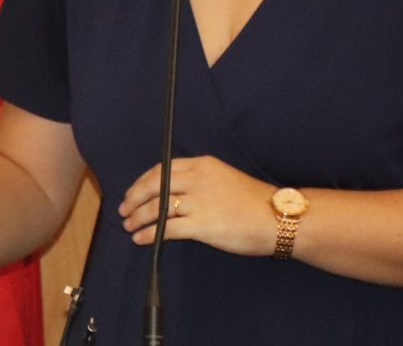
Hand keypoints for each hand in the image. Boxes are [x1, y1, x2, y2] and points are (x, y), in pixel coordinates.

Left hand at [118, 156, 279, 256]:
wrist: (278, 217)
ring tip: (129, 226)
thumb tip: (171, 194)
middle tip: (124, 210)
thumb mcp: (223, 179)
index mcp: (203, 164)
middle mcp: (198, 178)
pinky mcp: (203, 224)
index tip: (133, 192)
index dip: (142, 182)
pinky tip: (141, 239)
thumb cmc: (253, 202)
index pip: (161, 169)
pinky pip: (167, 229)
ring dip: (138, 218)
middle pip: (153, 185)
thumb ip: (198, 182)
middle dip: (134, 198)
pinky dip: (149, 234)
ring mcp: (200, 201)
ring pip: (157, 207)